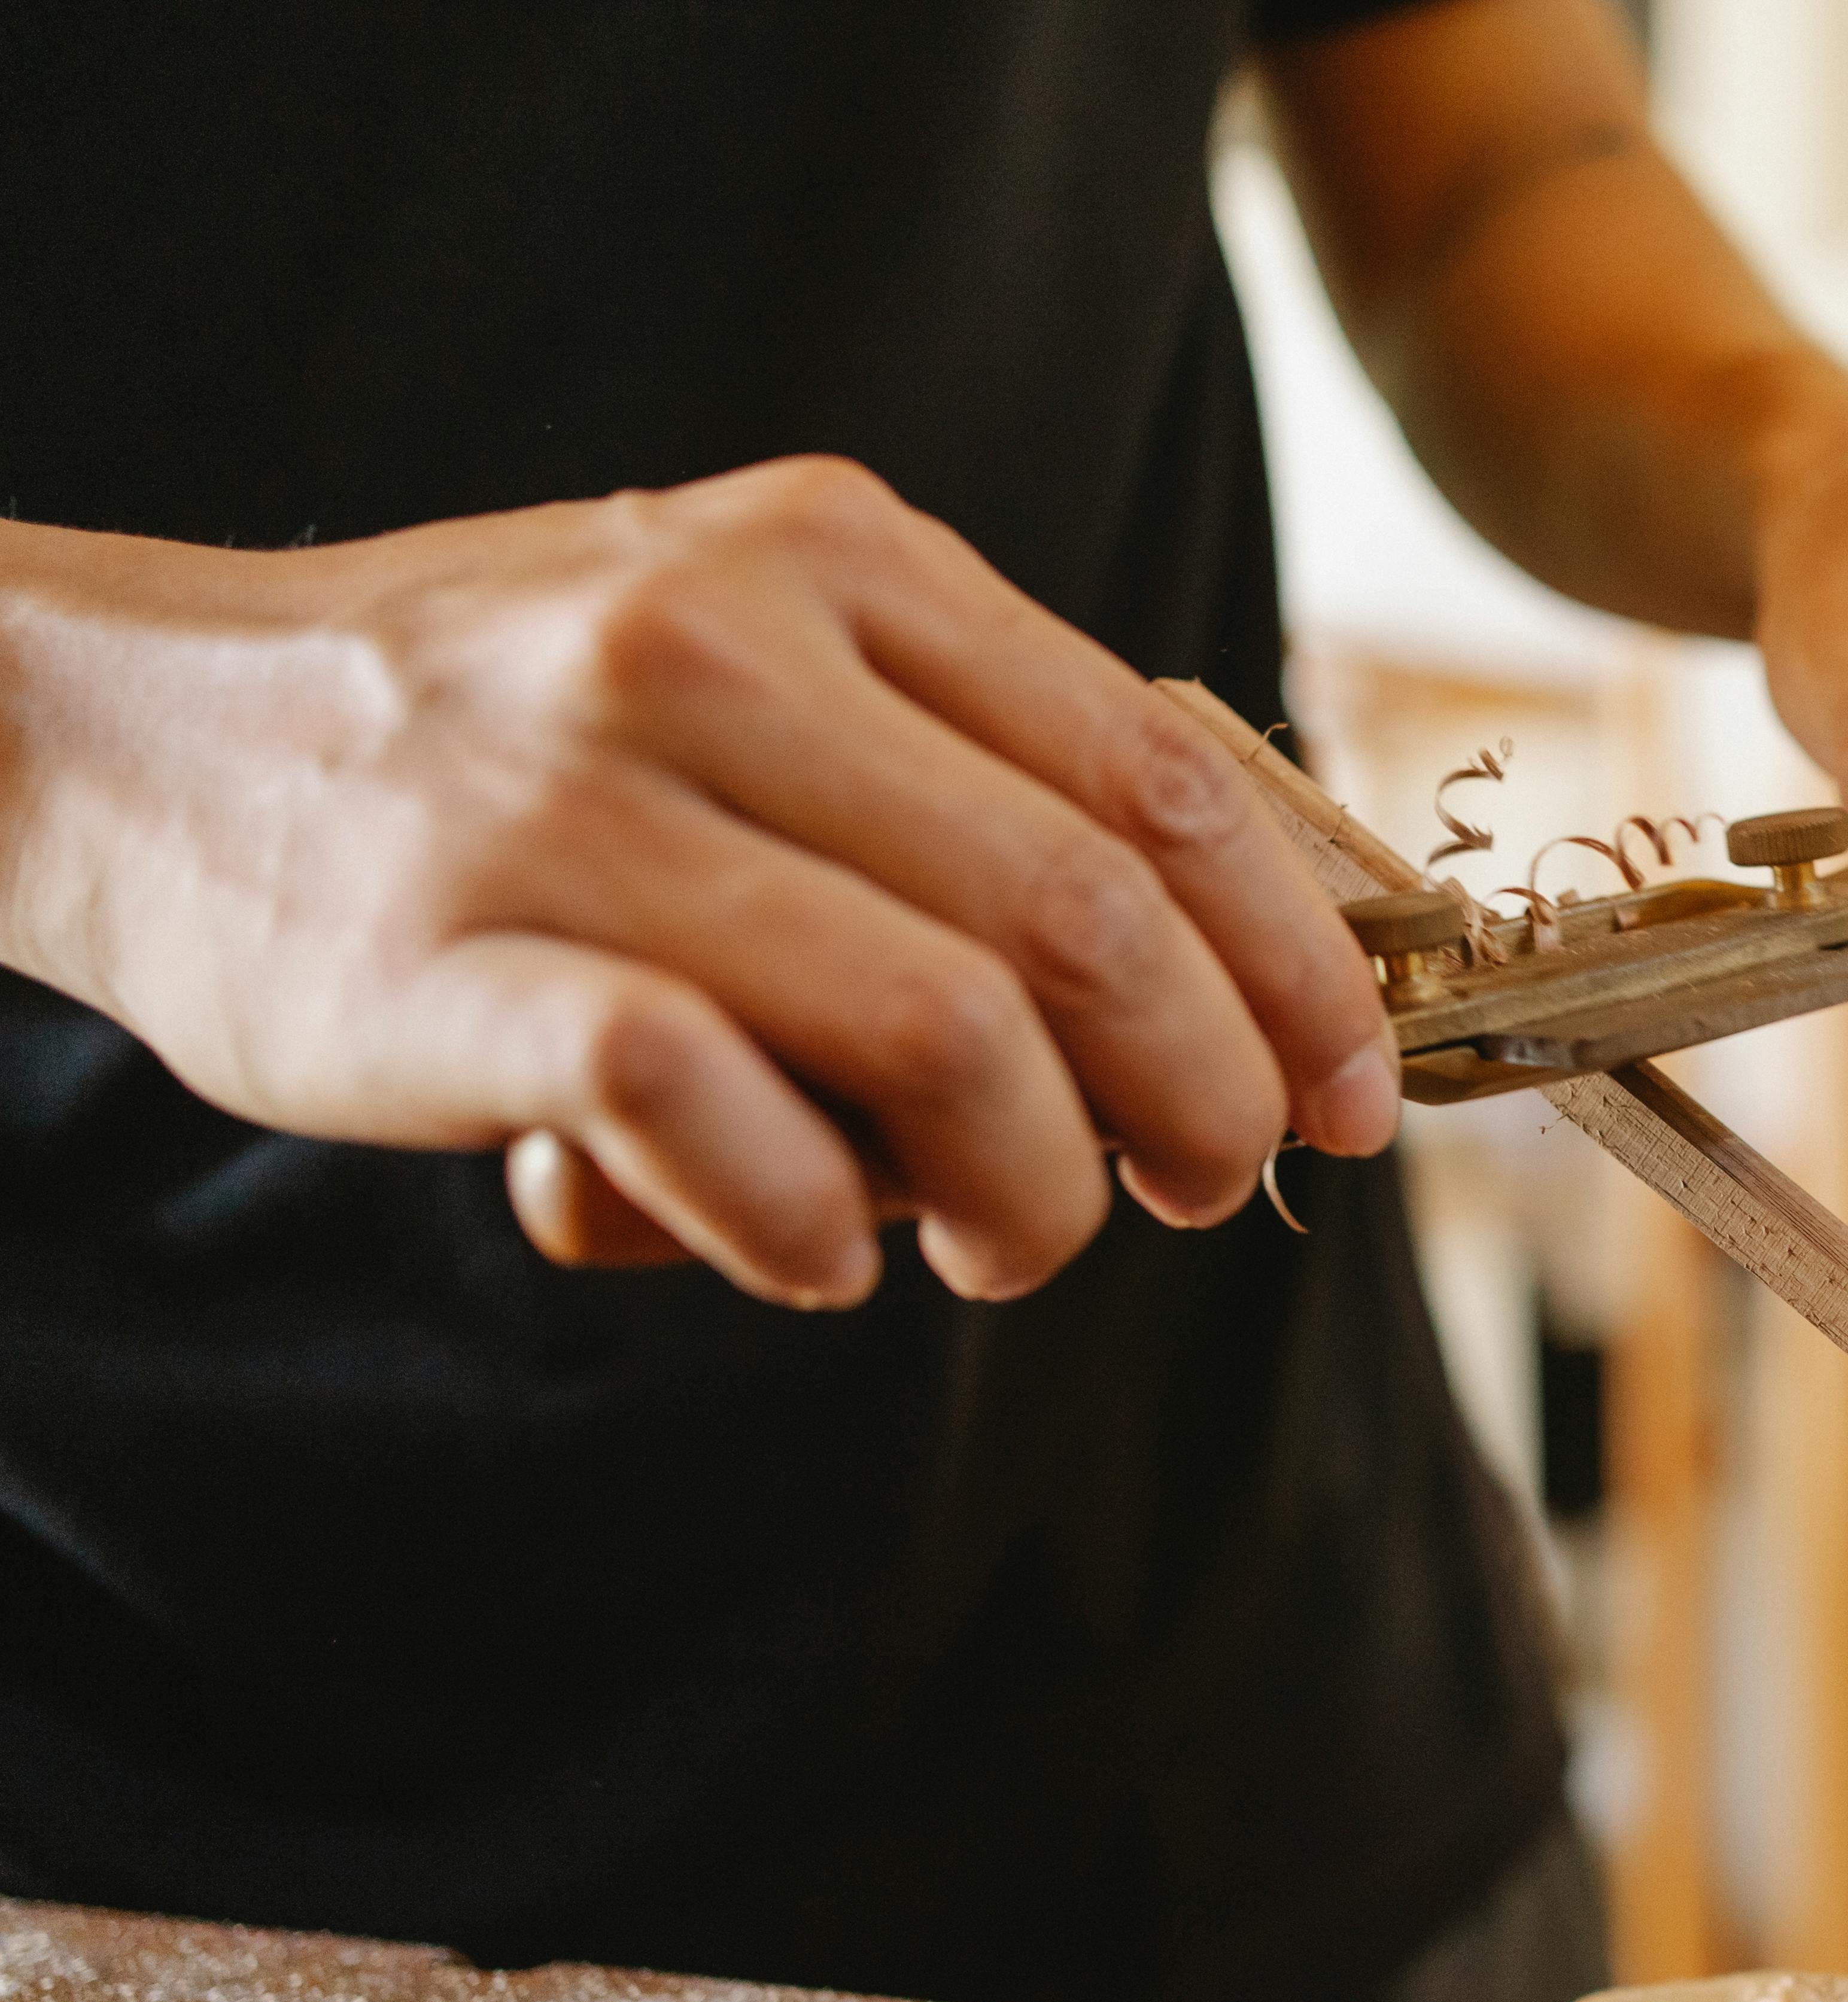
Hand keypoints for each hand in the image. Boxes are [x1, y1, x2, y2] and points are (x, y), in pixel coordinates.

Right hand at [0, 456, 1397, 1308]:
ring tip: (996, 1245)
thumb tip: (1239, 971)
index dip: (1300, 969)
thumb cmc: (527, 736)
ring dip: (1030, 1191)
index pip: (1170, 780)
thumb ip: (976, 767)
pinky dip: (801, 1228)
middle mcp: (727, 643)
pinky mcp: (457, 956)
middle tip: (1194, 1192)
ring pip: (945, 1030)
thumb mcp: (765, 652)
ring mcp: (583, 794)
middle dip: (1202, 1100)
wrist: (156, 730)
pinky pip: (708, 1106)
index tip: (1354, 1103)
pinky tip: (810, 1259)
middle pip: (1093, 918)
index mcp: (844, 559)